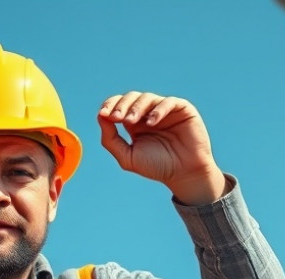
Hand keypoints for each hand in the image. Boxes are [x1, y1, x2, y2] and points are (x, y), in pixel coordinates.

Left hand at [98, 91, 226, 204]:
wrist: (184, 174)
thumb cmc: (157, 167)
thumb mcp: (127, 157)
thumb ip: (111, 139)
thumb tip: (100, 116)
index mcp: (135, 123)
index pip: (119, 105)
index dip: (110, 105)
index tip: (104, 115)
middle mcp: (149, 114)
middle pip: (131, 98)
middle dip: (122, 105)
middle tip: (117, 117)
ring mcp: (166, 110)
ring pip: (147, 98)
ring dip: (137, 107)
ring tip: (131, 121)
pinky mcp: (183, 109)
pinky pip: (169, 102)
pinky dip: (158, 110)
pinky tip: (151, 122)